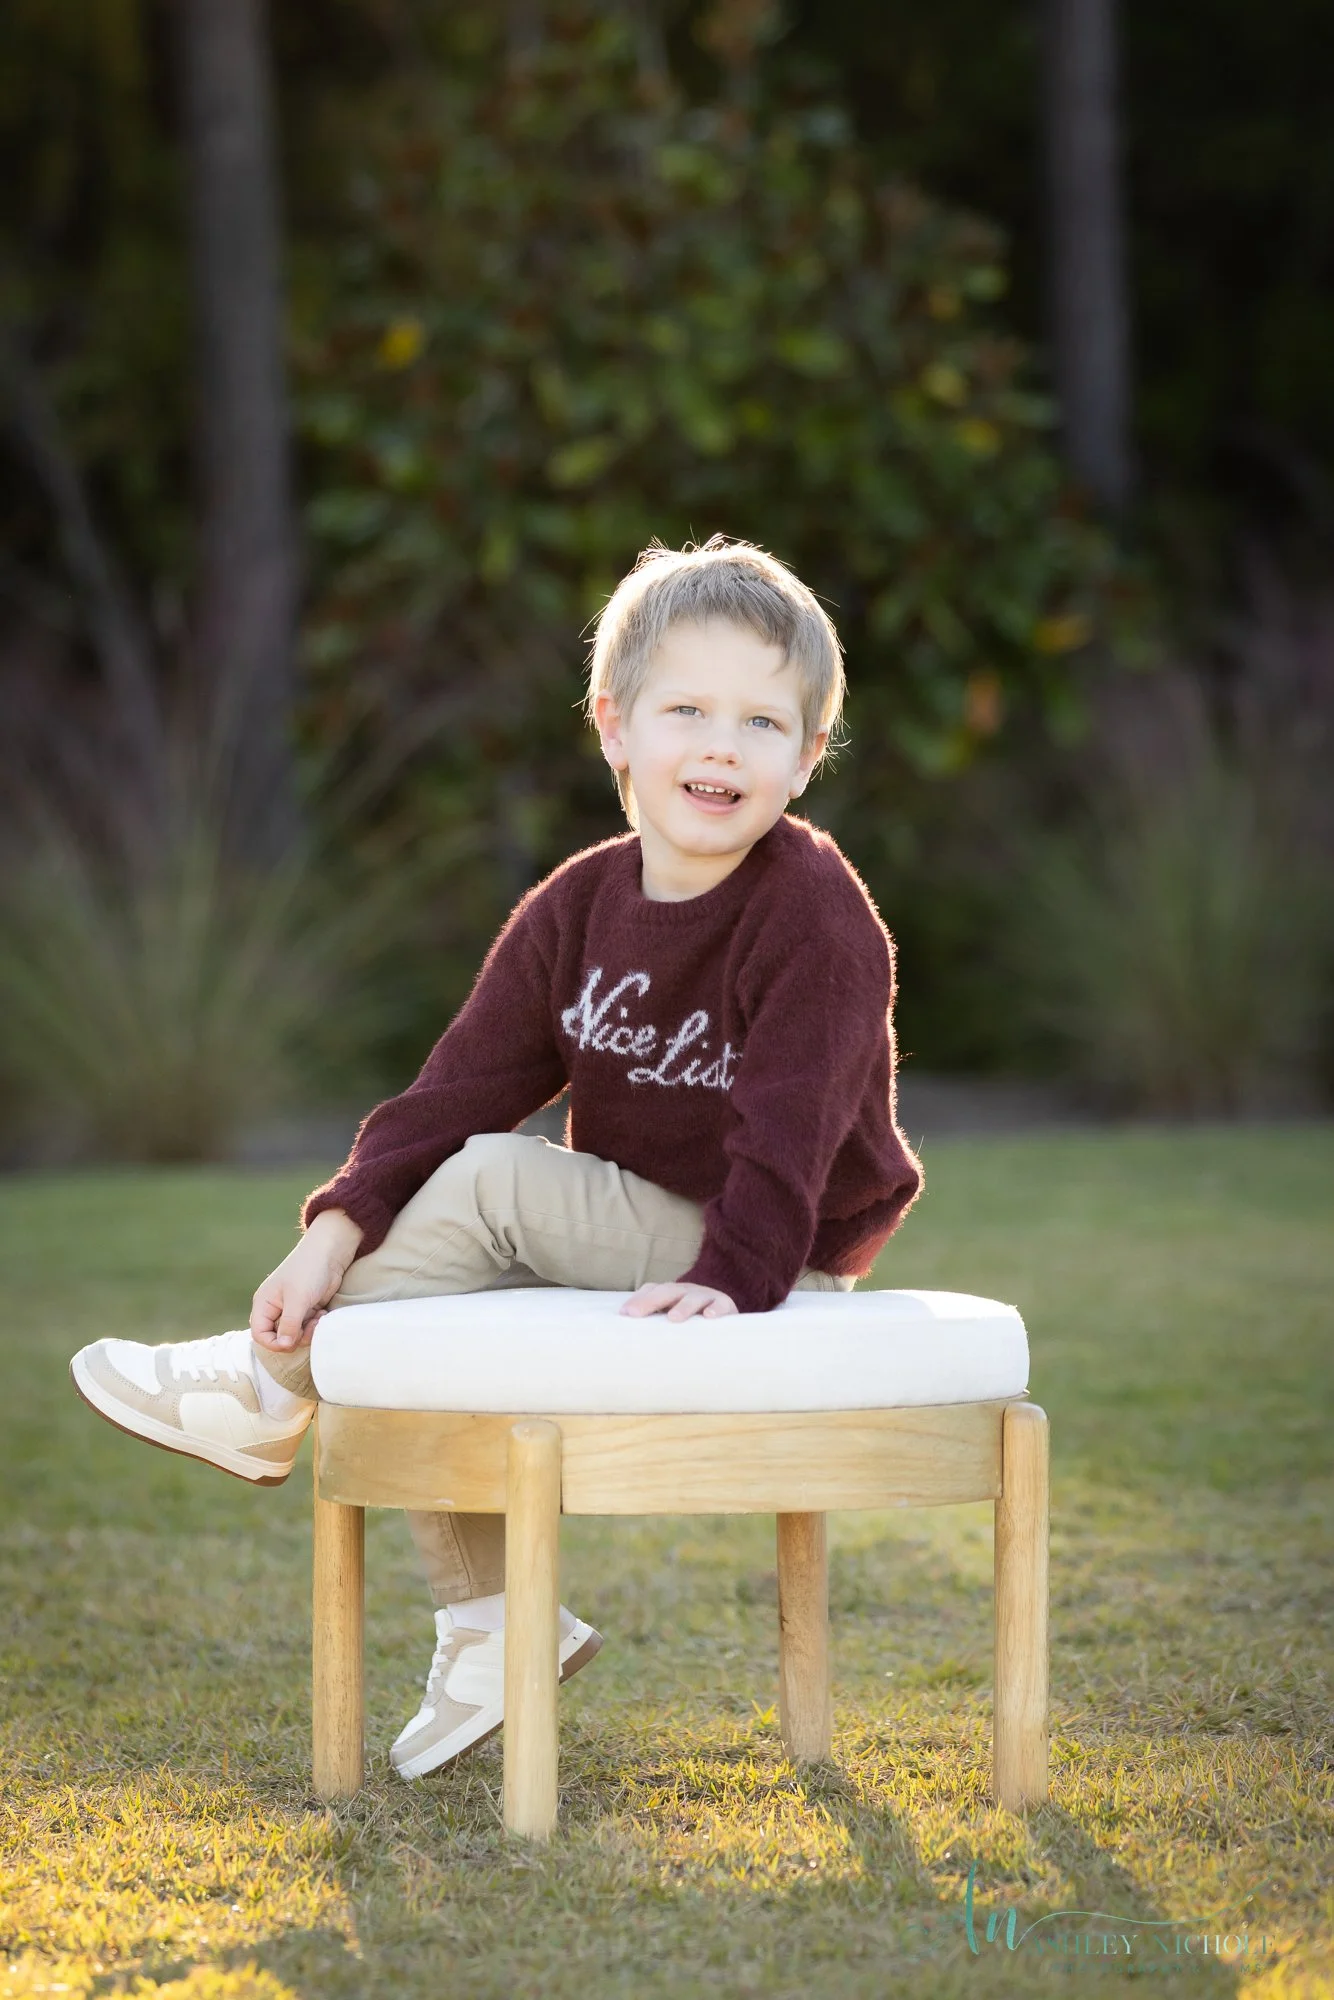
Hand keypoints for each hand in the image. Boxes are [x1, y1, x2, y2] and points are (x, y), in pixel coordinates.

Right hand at [250, 1209, 363, 1352]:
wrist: (330, 1253)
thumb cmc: (308, 1270)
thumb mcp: (298, 1299)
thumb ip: (289, 1324)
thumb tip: (283, 1346)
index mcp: (264, 1304)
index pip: (259, 1334)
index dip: (273, 1343)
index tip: (291, 1342)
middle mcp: (275, 1308)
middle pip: (278, 1337)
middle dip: (295, 1337)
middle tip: (310, 1326)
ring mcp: (291, 1310)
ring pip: (294, 1335)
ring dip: (308, 1331)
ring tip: (319, 1318)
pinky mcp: (306, 1309)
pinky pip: (306, 1327)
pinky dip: (315, 1325)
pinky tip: (323, 1313)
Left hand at [619, 1281, 738, 1322]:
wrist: (729, 1322)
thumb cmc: (693, 1326)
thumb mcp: (673, 1324)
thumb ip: (655, 1328)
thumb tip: (629, 1349)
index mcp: (671, 1294)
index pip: (652, 1290)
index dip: (638, 1300)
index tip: (624, 1315)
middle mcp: (686, 1291)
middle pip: (667, 1291)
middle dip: (650, 1301)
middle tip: (635, 1314)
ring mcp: (705, 1296)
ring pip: (693, 1298)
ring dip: (683, 1306)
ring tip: (673, 1318)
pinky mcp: (725, 1305)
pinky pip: (720, 1305)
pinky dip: (715, 1309)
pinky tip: (709, 1317)